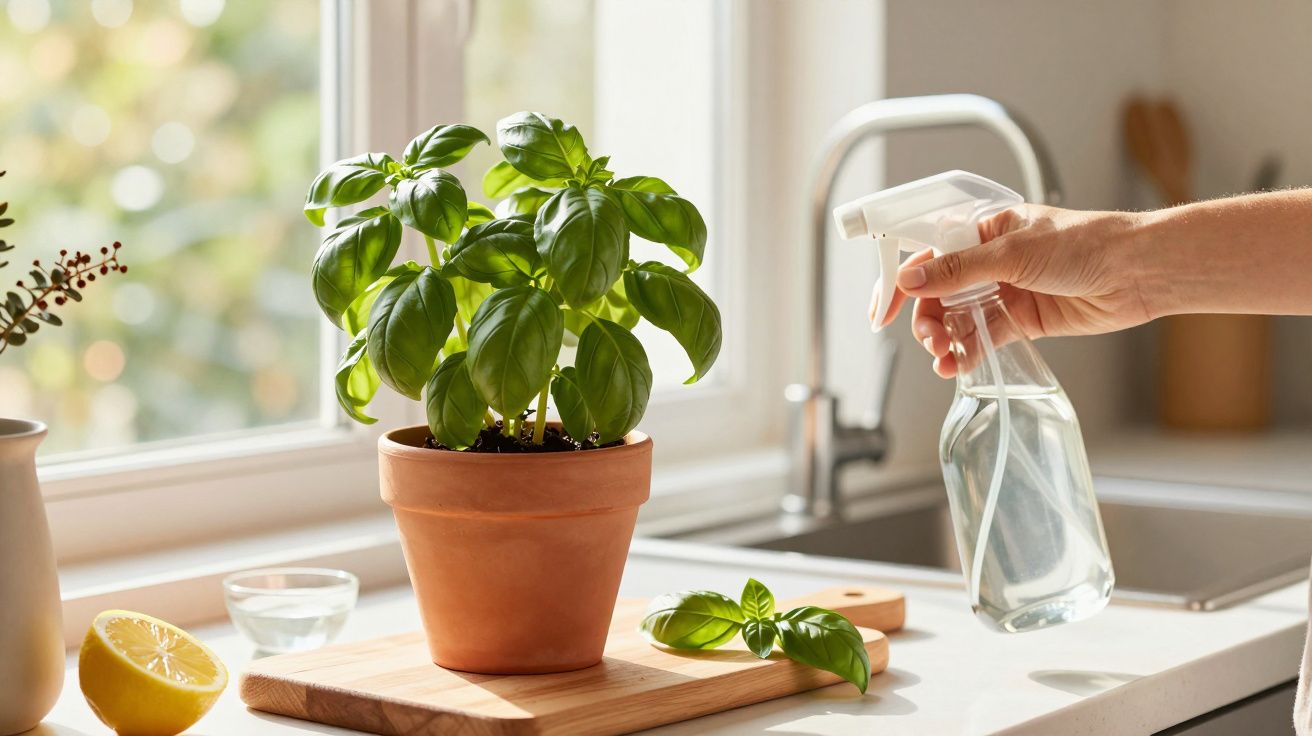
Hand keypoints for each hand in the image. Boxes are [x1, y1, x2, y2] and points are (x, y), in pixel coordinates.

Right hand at [876, 205, 1153, 377]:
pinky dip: (967, 352)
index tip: (884, 309)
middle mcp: (991, 260)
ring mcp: (1006, 290)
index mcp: (985, 230)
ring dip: (944, 339)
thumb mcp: (1014, 253)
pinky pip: (983, 337)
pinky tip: (957, 366)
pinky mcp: (1022, 319)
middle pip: (939, 292)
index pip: (929, 254)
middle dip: (926, 318)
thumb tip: (911, 279)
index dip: (904, 281)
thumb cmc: (1086, 244)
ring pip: (958, 318)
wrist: (1138, 272)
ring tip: (942, 358)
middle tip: (928, 339)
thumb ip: (959, 270)